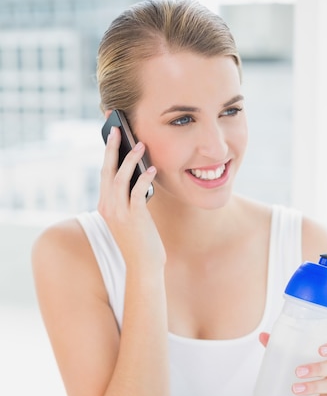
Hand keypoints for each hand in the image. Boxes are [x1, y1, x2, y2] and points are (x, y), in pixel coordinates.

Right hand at [98, 125, 165, 267]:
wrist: (143, 266)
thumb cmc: (140, 242)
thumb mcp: (130, 218)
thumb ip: (130, 199)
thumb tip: (140, 175)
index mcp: (105, 206)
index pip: (104, 174)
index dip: (107, 155)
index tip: (111, 136)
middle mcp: (108, 207)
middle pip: (107, 171)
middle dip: (112, 148)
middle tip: (117, 129)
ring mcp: (119, 212)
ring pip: (120, 178)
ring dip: (130, 159)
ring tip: (140, 145)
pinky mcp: (133, 217)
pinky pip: (137, 191)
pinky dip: (143, 178)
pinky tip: (151, 169)